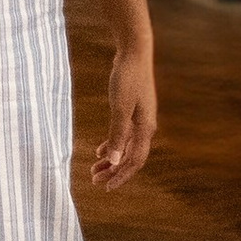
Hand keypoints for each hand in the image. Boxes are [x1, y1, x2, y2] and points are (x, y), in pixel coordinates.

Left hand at [90, 45, 156, 188]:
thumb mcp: (120, 107)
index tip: (106, 187)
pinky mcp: (132, 111)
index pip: (134, 162)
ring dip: (112, 160)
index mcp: (145, 129)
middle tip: (95, 181)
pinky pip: (123, 135)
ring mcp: (139, 119)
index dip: (121, 176)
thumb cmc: (128, 78)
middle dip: (113, 171)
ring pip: (125, 147)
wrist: (134, 52)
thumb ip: (117, 134)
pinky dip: (112, 144)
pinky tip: (100, 150)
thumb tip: (114, 161)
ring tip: (95, 170)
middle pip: (130, 157)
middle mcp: (145, 128)